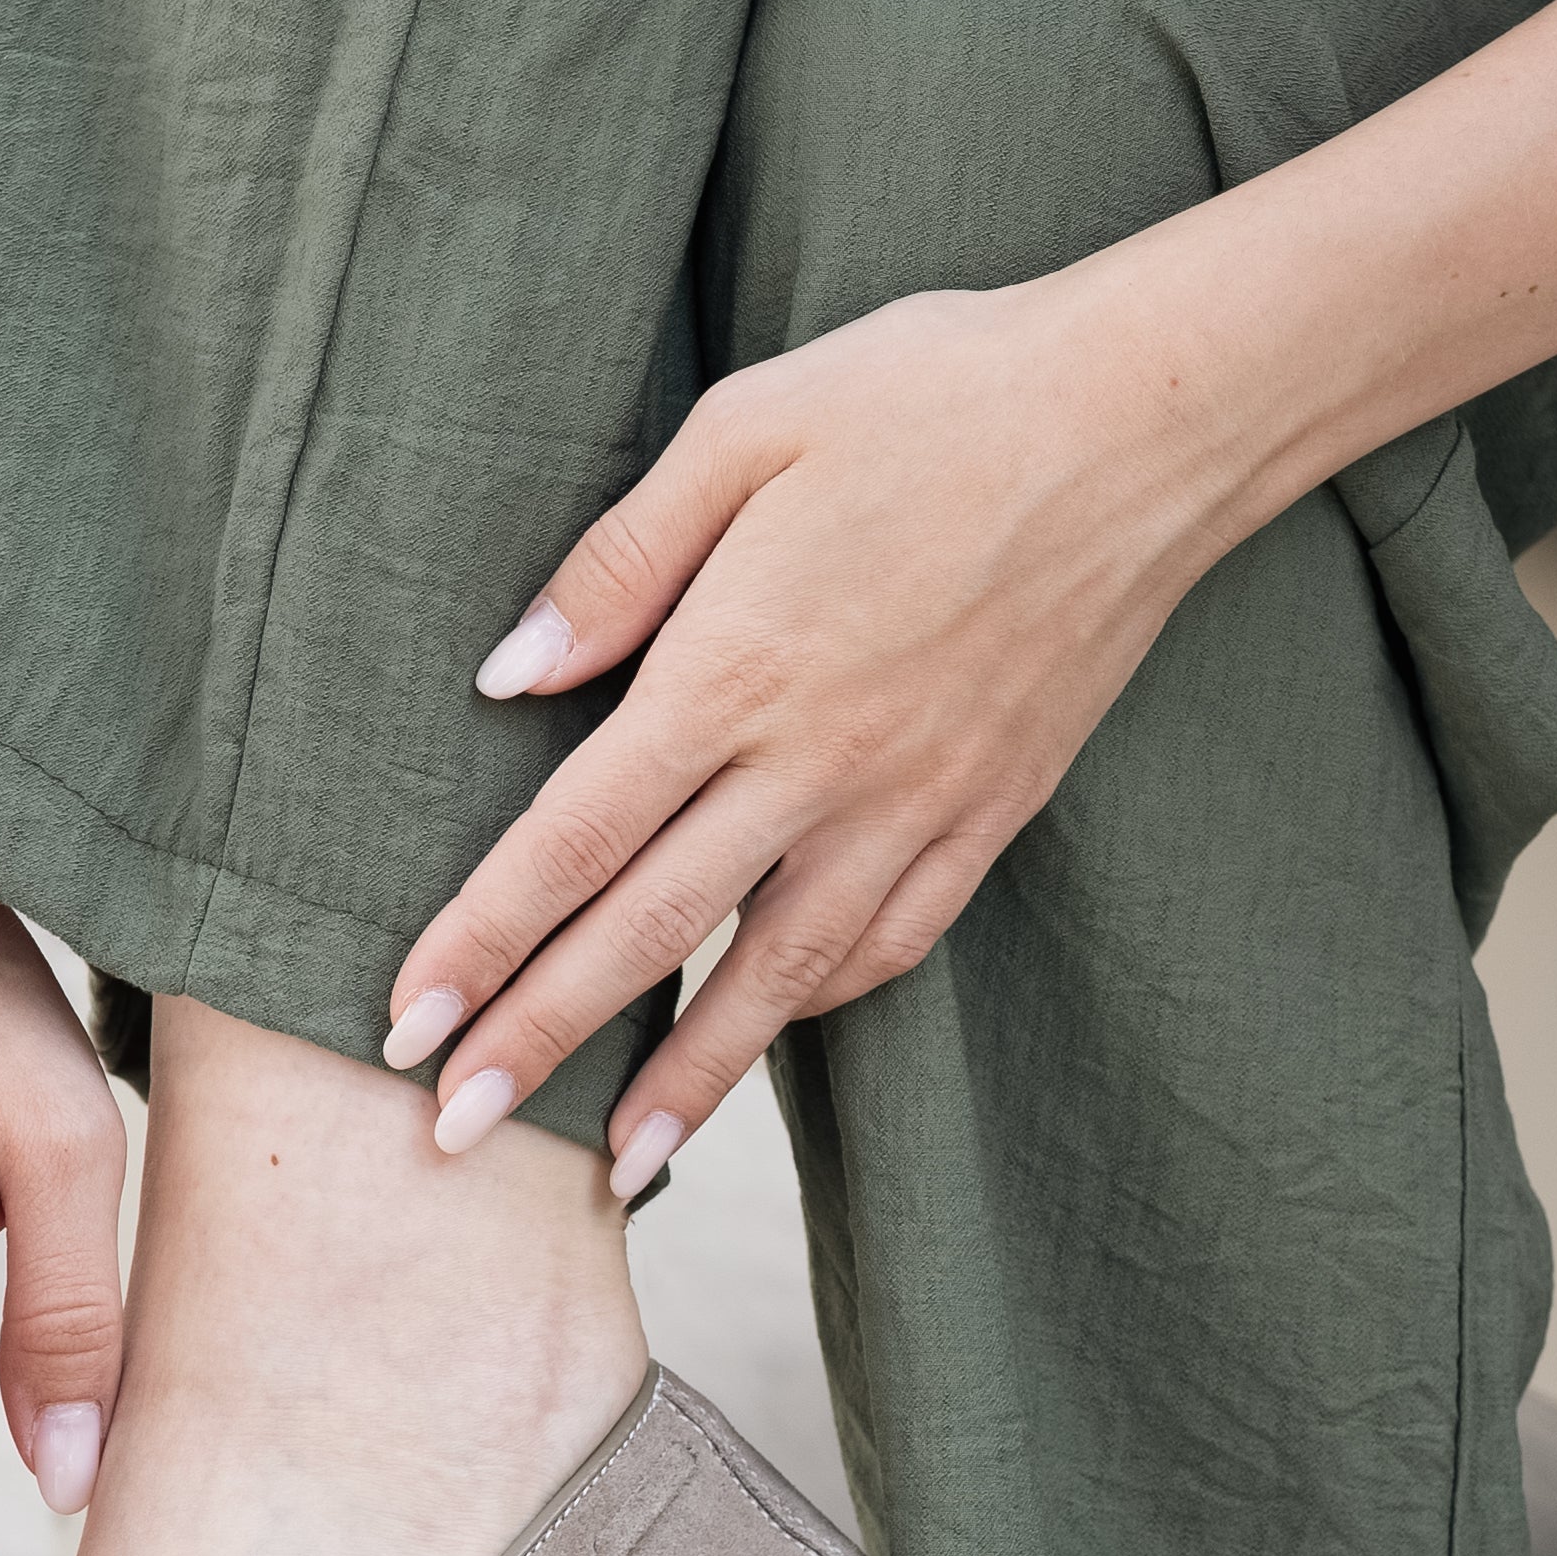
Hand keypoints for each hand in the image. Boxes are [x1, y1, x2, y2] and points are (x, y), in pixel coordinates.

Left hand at [380, 272, 1268, 1184]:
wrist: (1150, 421)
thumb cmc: (934, 393)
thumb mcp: (747, 426)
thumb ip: (619, 562)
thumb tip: (508, 676)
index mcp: (737, 669)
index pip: (576, 838)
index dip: (483, 939)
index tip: (405, 1021)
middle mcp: (820, 764)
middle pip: (652, 935)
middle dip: (541, 1042)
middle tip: (454, 1137)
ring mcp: (916, 802)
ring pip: (779, 977)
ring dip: (689, 1079)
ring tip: (618, 1162)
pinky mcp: (993, 810)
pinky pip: (893, 941)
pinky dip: (821, 1003)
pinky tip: (773, 1031)